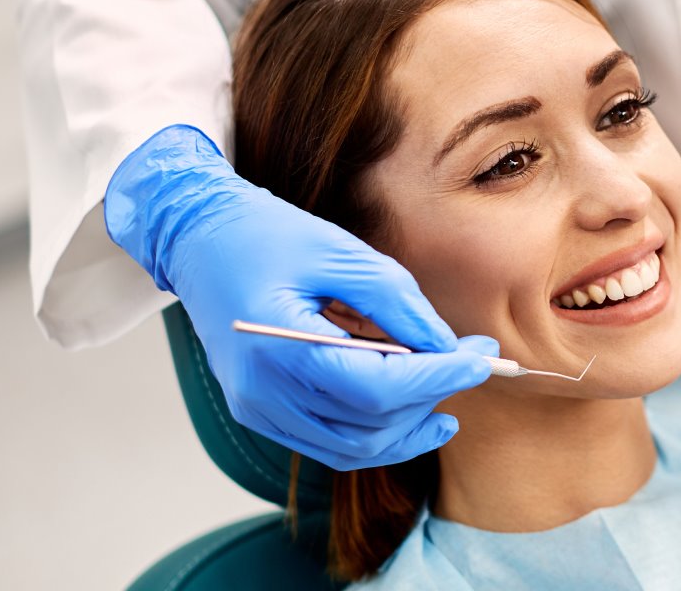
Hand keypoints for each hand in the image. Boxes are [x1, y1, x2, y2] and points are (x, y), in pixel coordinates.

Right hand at [105, 125, 495, 469]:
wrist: (197, 239)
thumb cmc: (264, 234)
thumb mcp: (340, 251)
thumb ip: (398, 303)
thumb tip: (448, 346)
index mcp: (279, 346)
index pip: (378, 388)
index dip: (439, 378)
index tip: (483, 358)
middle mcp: (264, 392)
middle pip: (370, 424)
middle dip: (432, 397)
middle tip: (472, 361)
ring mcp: (258, 408)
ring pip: (353, 447)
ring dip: (409, 426)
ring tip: (448, 390)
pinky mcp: (260, 412)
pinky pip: (329, 443)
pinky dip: (376, 433)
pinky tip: (412, 411)